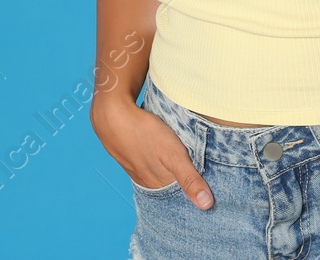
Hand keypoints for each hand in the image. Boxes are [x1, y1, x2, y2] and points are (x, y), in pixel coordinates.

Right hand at [92, 97, 213, 208]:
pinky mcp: (129, 152)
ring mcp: (135, 166)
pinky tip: (158, 149)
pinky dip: (156, 157)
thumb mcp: (173, 155)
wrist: (112, 114)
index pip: (179, 196)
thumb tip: (206, 205)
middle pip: (169, 185)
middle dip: (182, 181)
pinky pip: (147, 160)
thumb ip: (189, 179)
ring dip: (168, 168)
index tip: (207, 187)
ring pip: (158, 172)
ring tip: (180, 161)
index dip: (193, 191)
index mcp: (157, 185)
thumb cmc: (144, 133)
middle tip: (197, 171)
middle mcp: (145, 180)